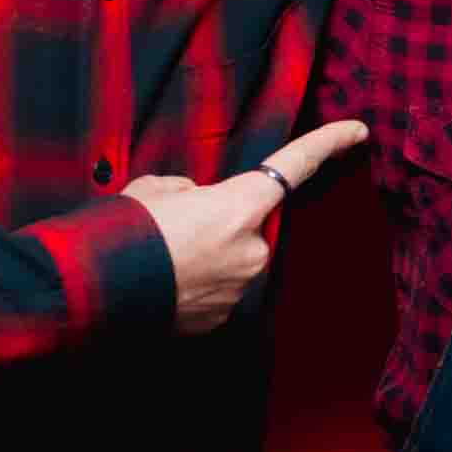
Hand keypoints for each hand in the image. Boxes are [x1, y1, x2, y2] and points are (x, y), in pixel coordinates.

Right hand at [122, 120, 368, 332]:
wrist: (92, 294)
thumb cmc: (123, 232)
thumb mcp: (155, 191)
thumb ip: (191, 192)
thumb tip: (198, 206)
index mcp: (239, 207)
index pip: (293, 167)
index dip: (327, 144)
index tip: (359, 131)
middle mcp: (253, 251)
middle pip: (251, 224)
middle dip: (222, 221)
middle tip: (174, 227)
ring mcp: (241, 290)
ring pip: (232, 259)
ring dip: (205, 255)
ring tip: (159, 258)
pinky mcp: (223, 321)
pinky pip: (217, 291)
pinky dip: (195, 285)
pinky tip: (162, 283)